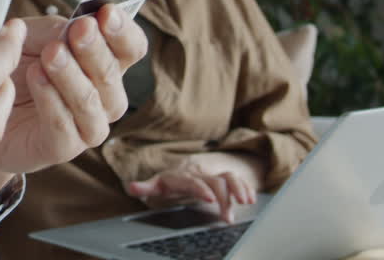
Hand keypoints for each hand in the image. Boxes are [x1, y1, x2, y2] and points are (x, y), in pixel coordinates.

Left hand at [0, 4, 147, 185]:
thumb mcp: (31, 36)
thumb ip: (55, 30)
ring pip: (92, 103)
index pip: (131, 47)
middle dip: (96, 49)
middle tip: (79, 29)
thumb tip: (75, 26)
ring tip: (51, 53)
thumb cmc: (14, 68)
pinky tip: (37, 78)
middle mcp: (103, 96)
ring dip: (72, 75)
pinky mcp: (62, 147)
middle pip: (114, 73)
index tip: (107, 13)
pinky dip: (51, 101)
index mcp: (103, 62)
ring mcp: (87, 125)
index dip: (123, 30)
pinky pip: (65, 127)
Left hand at [126, 152, 263, 223]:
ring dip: (239, 189)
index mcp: (183, 175)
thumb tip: (131, 187)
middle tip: (228, 217)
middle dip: (224, 197)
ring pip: (229, 177)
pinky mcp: (225, 177)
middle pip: (215, 181)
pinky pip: (239, 179)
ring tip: (246, 203)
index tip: (210, 200)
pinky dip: (247, 187)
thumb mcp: (157, 183)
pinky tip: (252, 198)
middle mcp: (201, 172)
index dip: (202, 189)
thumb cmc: (170, 180)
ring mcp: (214, 173)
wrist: (185, 167)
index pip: (193, 181)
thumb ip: (145, 187)